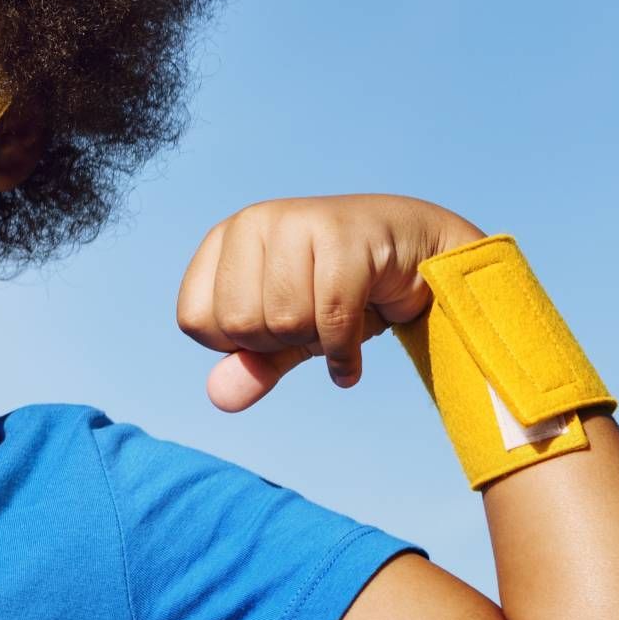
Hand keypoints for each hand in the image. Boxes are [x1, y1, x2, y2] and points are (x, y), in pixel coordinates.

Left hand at [176, 194, 486, 411]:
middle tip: (316, 318)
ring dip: (319, 340)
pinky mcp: (344, 235)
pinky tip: (353, 353)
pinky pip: (331, 318)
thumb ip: (252, 364)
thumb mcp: (290, 335)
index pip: (195, 321)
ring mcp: (297, 221)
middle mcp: (252, 222)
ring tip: (339, 315)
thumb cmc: (345, 292)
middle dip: (283, 340)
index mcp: (225, 240)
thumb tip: (219, 398)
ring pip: (284, 321)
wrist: (423, 257)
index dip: (238, 344)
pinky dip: (345, 352)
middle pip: (239, 324)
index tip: (277, 325)